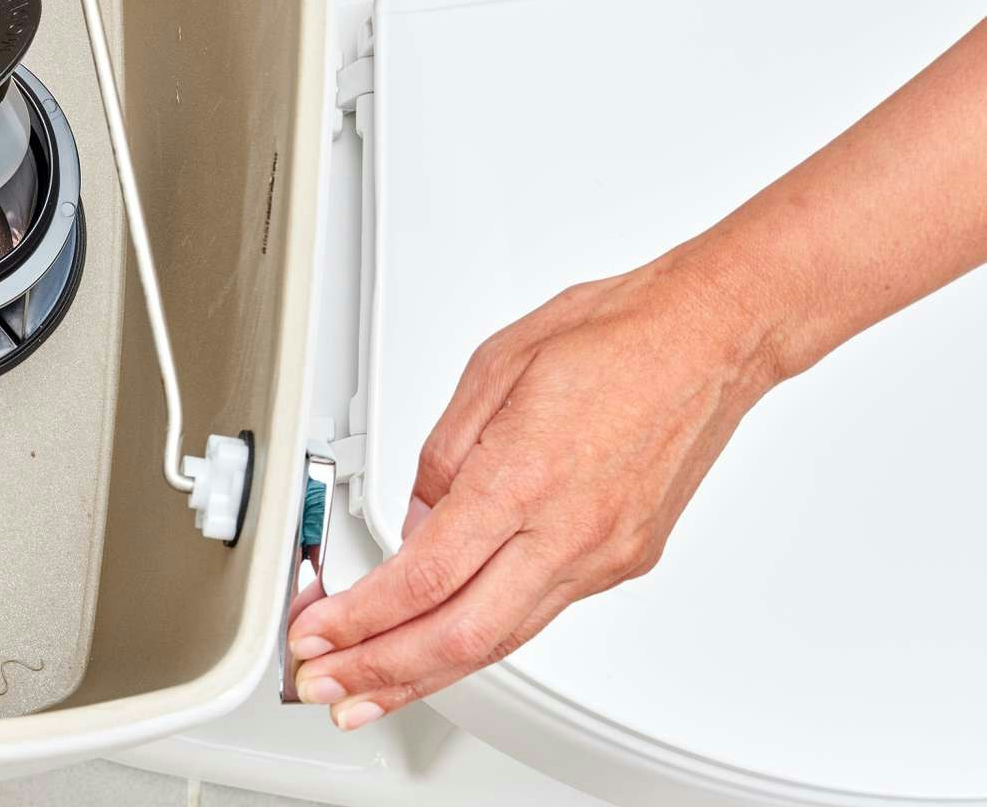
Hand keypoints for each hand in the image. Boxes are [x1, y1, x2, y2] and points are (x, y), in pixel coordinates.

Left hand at [286, 250, 779, 729]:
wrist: (711, 339)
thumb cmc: (613, 335)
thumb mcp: (493, 367)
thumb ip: (442, 454)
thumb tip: (414, 519)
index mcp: (521, 476)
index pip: (422, 576)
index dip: (359, 618)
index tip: (317, 633)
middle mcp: (567, 530)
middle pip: (458, 634)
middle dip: (379, 672)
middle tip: (326, 687)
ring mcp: (602, 555)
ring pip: (501, 640)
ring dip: (427, 674)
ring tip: (373, 693)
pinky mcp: (626, 560)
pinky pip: (539, 615)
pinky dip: (483, 641)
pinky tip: (448, 647)